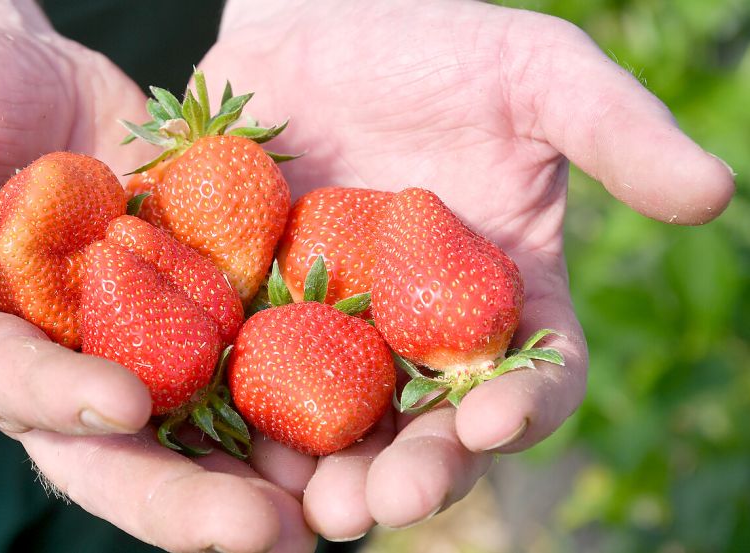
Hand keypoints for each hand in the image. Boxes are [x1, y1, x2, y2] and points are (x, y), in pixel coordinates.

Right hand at [0, 16, 313, 552]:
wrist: (24, 84)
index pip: (4, 386)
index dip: (58, 401)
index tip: (127, 404)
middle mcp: (53, 372)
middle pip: (116, 451)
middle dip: (188, 495)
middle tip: (265, 532)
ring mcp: (130, 349)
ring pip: (197, 431)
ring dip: (266, 477)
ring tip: (341, 506)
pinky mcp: (191, 314)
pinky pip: (245, 361)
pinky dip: (302, 396)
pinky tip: (368, 421)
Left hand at [201, 0, 734, 539]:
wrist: (314, 24)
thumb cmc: (435, 46)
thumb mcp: (534, 75)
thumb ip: (616, 131)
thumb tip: (714, 193)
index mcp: (502, 295)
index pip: (533, 374)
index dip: (522, 409)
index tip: (490, 425)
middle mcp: (422, 332)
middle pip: (430, 427)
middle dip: (413, 472)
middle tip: (381, 502)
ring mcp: (336, 331)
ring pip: (341, 424)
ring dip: (329, 474)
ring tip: (312, 506)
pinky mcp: (260, 316)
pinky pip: (254, 379)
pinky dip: (246, 418)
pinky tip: (229, 447)